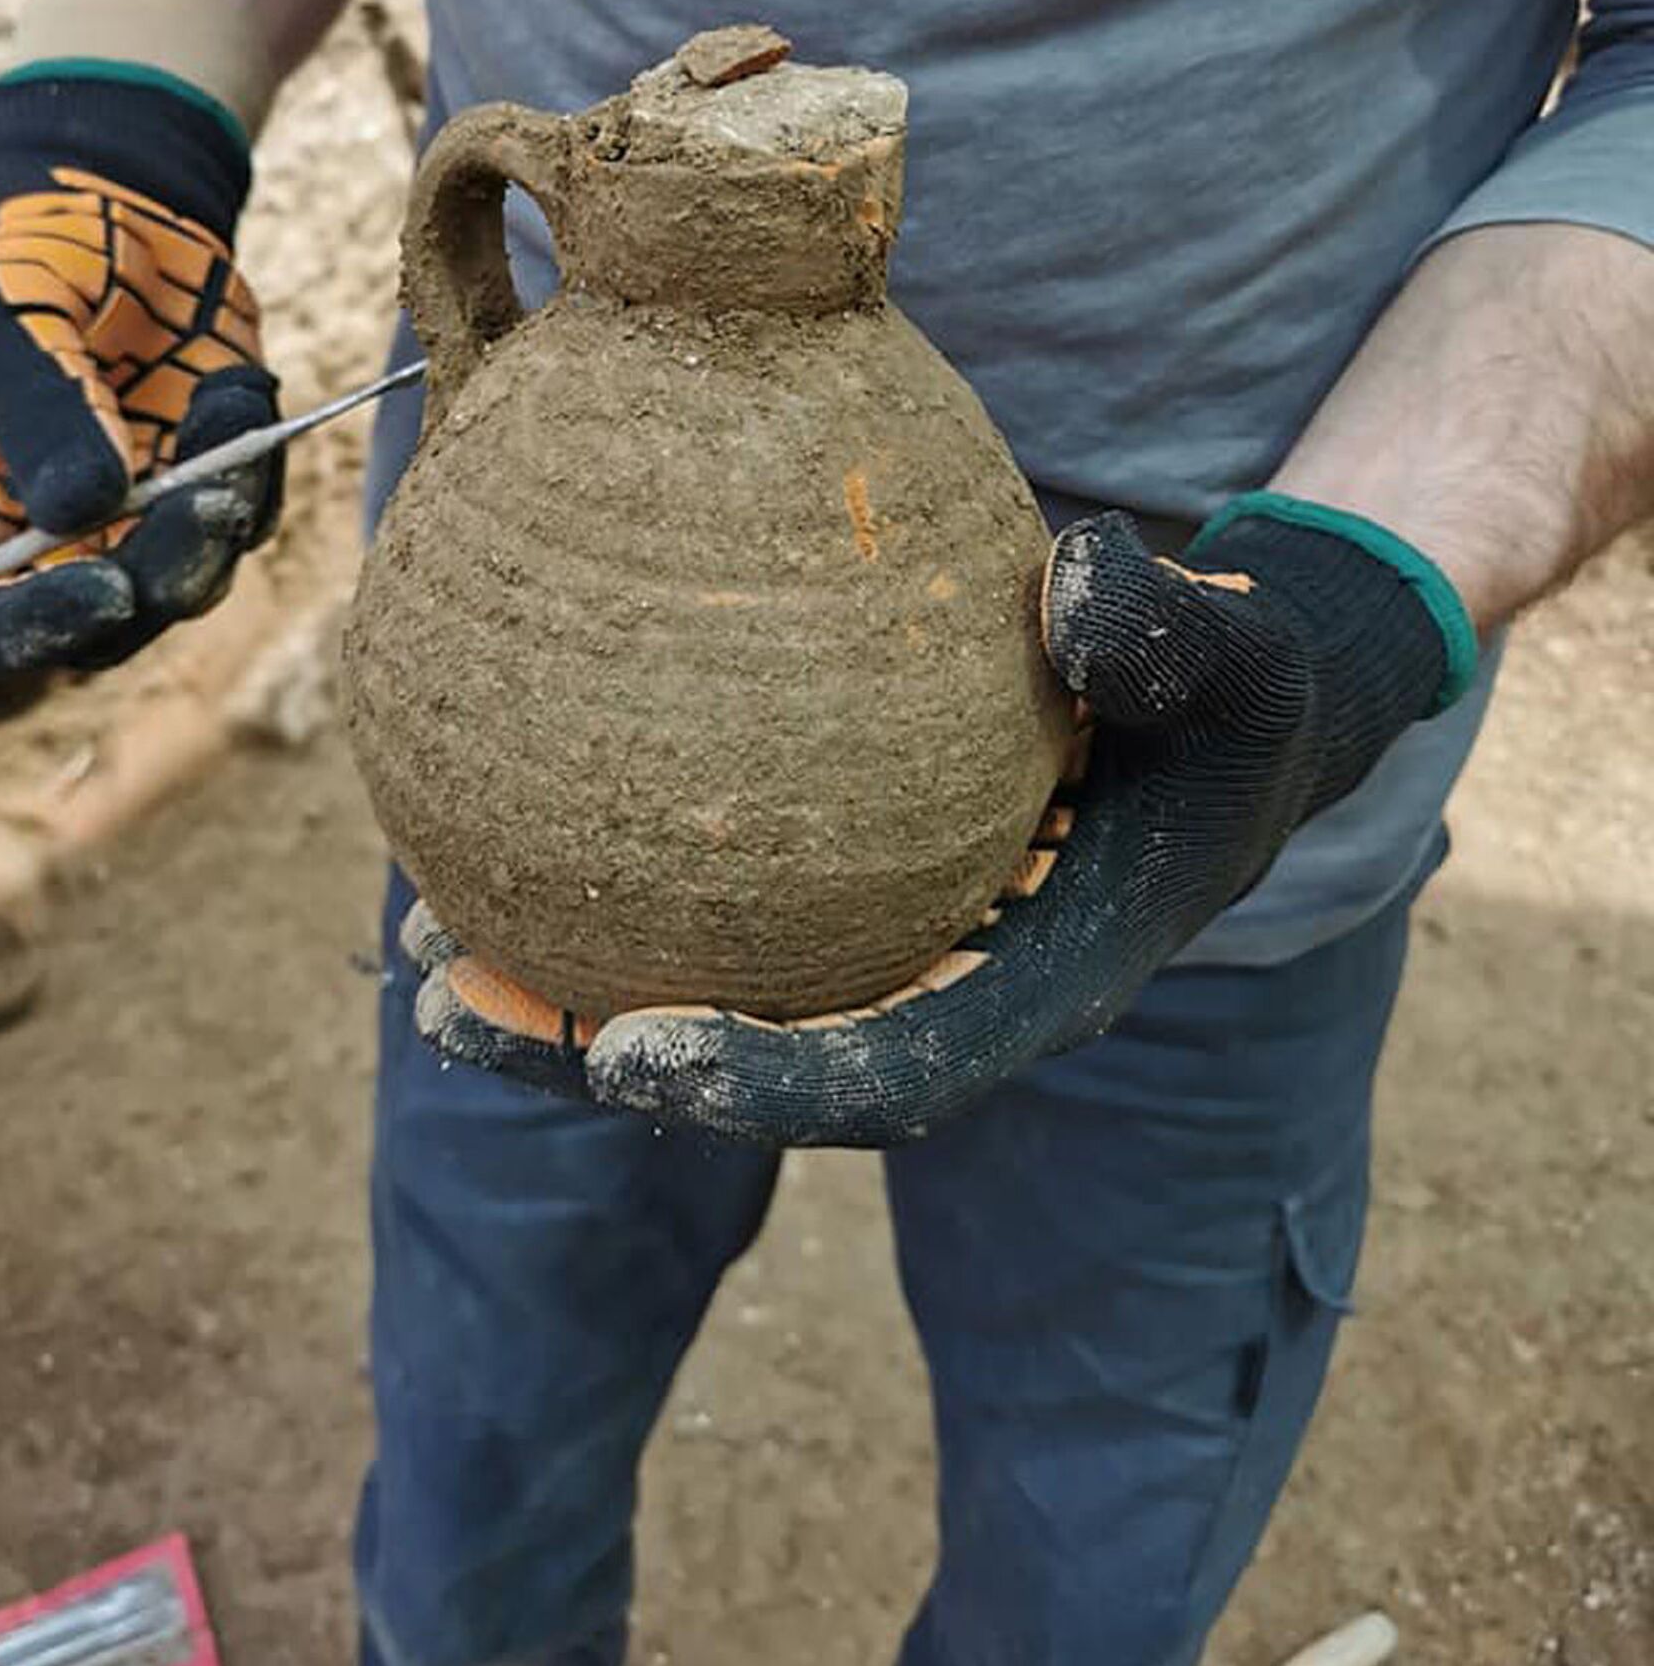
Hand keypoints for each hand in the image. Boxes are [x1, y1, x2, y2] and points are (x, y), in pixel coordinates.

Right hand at [0, 69, 279, 681]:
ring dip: (223, 514)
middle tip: (209, 498)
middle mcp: (38, 544)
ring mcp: (128, 525)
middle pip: (100, 631)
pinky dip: (257, 461)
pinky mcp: (202, 488)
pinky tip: (238, 382)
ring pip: (187, 585)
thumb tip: (81, 508)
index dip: (25, 637)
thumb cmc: (23, 251)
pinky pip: (247, 518)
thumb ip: (39, 404)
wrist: (111, 200)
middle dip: (162, 575)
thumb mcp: (4, 310)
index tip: (103, 589)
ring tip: (227, 396)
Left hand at [406, 494, 1475, 1144]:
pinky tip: (501, 821)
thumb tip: (1070, 583)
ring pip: (714, 992)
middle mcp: (947, 988)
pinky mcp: (856, 891)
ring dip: (563, 990)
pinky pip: (720, 908)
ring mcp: (895, 947)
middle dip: (594, 1057)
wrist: (1245, 710)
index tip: (626, 1056)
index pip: (886, 1070)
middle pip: (754, 1060)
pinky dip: (610, 884)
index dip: (755, 1081)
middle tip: (444, 1007)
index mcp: (1037, 981)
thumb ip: (1172, 633)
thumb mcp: (1239, 658)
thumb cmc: (1241, 693)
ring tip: (419, 951)